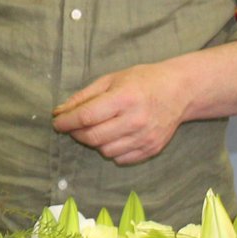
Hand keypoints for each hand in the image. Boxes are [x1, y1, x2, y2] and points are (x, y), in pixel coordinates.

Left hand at [52, 63, 186, 164]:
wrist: (180, 91)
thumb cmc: (143, 80)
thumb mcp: (112, 79)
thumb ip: (85, 96)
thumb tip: (60, 111)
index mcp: (125, 98)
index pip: (87, 116)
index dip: (67, 121)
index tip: (57, 122)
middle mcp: (135, 120)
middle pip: (93, 137)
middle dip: (76, 133)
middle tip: (73, 126)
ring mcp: (145, 137)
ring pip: (105, 151)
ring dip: (94, 142)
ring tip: (97, 128)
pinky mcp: (151, 149)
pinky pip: (120, 159)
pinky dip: (111, 150)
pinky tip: (114, 136)